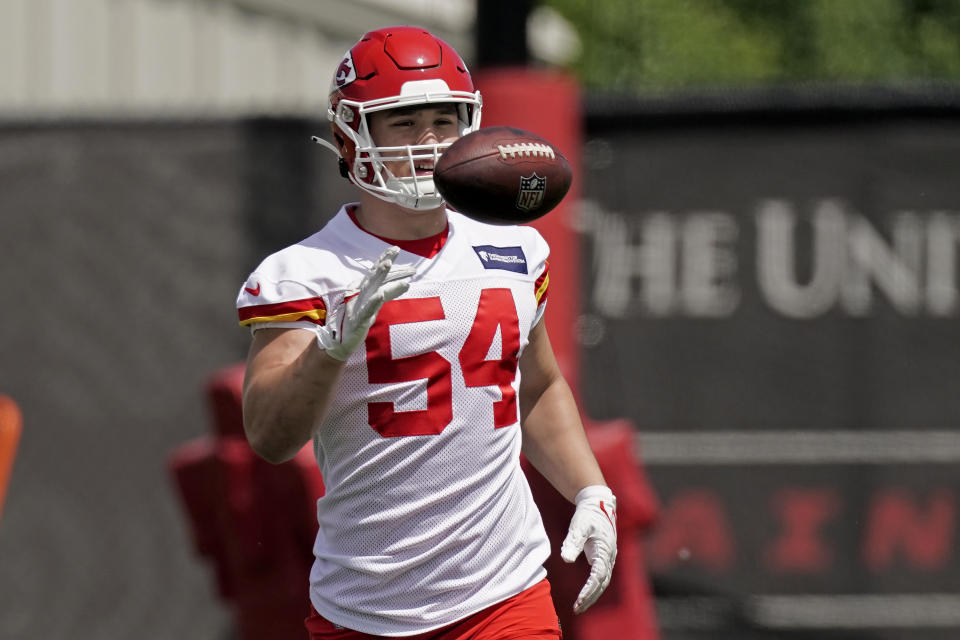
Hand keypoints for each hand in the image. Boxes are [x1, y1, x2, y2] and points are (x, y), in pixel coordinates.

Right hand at [315, 246, 414, 360]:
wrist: (338, 342)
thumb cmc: (357, 320)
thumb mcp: (373, 304)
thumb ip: (386, 293)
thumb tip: (406, 283)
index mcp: (362, 290)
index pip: (375, 273)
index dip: (384, 259)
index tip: (396, 249)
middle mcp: (359, 294)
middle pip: (374, 276)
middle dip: (385, 262)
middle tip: (396, 250)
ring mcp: (357, 306)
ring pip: (370, 288)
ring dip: (379, 275)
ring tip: (388, 264)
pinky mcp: (358, 320)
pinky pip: (367, 310)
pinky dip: (373, 302)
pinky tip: (380, 295)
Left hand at [560, 485, 617, 614]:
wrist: (598, 503)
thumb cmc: (588, 514)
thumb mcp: (579, 527)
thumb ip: (572, 543)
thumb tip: (566, 560)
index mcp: (605, 551)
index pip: (598, 577)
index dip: (588, 590)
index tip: (578, 601)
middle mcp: (609, 557)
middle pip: (602, 583)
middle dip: (590, 598)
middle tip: (577, 609)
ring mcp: (608, 557)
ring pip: (602, 582)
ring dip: (592, 595)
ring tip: (579, 607)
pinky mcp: (603, 557)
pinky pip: (600, 577)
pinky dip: (593, 588)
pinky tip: (584, 595)